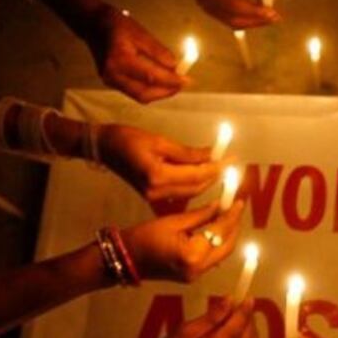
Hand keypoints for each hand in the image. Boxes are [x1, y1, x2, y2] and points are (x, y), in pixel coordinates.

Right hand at [81, 5, 186, 102]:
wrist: (91, 24)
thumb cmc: (117, 24)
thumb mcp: (140, 33)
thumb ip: (158, 52)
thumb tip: (176, 67)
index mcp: (119, 60)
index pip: (150, 77)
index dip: (170, 81)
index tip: (187, 80)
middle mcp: (112, 74)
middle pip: (144, 93)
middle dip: (166, 92)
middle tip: (182, 84)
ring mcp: (109, 80)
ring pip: (139, 95)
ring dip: (159, 93)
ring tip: (174, 84)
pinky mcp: (110, 82)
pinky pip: (133, 91)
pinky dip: (149, 89)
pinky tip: (160, 82)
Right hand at [98, 124, 222, 201]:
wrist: (105, 149)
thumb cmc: (129, 139)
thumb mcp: (161, 141)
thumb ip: (188, 152)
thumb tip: (213, 154)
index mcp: (158, 176)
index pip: (197, 175)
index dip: (217, 167)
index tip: (232, 159)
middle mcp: (157, 192)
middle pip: (196, 188)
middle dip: (214, 175)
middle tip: (229, 162)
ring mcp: (154, 198)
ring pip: (190, 193)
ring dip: (206, 181)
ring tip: (219, 167)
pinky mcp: (152, 198)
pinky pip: (180, 195)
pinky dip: (194, 186)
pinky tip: (203, 176)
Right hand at [120, 201, 244, 282]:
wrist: (127, 258)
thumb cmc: (145, 237)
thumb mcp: (174, 221)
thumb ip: (201, 215)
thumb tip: (221, 206)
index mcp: (193, 254)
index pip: (220, 232)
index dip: (232, 216)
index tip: (240, 202)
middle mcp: (198, 268)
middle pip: (227, 246)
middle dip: (234, 226)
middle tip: (236, 208)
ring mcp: (196, 276)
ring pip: (222, 254)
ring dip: (227, 235)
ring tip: (229, 216)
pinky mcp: (193, 277)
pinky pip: (212, 258)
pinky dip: (218, 244)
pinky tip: (217, 230)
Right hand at [197, 0, 279, 28]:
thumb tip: (267, 5)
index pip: (236, 6)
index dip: (256, 12)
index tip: (273, 14)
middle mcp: (206, 0)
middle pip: (234, 19)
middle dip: (256, 21)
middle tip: (275, 18)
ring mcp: (206, 6)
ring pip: (233, 22)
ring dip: (252, 22)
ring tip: (269, 19)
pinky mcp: (210, 8)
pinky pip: (229, 19)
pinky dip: (244, 20)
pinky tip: (258, 18)